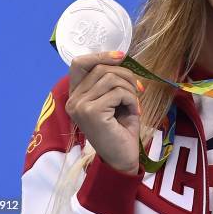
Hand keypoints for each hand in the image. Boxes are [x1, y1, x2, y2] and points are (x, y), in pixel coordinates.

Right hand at [65, 51, 140, 174]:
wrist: (122, 158)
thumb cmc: (121, 129)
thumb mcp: (115, 99)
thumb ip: (111, 80)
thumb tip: (120, 57)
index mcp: (76, 95)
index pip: (79, 63)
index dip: (101, 55)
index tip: (122, 57)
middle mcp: (73, 100)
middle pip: (102, 68)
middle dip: (126, 75)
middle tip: (139, 90)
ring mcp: (80, 106)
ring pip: (112, 78)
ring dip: (130, 90)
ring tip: (134, 105)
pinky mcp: (92, 112)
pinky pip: (119, 93)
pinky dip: (133, 100)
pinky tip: (135, 113)